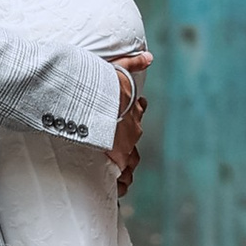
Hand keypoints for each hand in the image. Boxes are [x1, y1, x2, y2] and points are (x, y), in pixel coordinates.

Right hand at [107, 48, 150, 190]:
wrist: (95, 99)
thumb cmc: (103, 84)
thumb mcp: (117, 69)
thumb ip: (133, 63)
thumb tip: (149, 56)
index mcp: (133, 110)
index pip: (139, 114)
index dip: (134, 118)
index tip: (126, 121)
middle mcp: (133, 130)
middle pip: (135, 143)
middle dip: (128, 150)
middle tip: (118, 157)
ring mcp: (126, 146)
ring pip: (131, 163)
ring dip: (125, 171)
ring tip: (119, 179)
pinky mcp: (116, 159)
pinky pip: (123, 178)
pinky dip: (121, 185)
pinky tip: (118, 189)